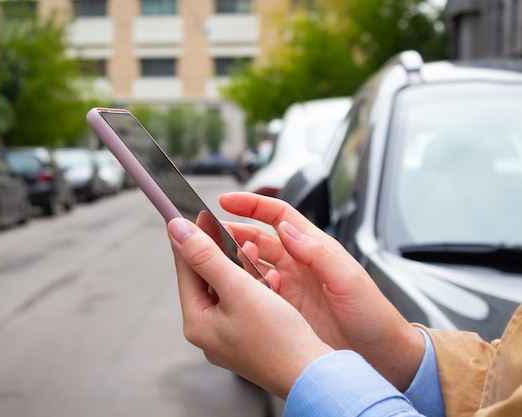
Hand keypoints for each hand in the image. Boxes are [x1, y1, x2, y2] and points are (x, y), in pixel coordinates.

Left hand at [168, 217, 332, 398]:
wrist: (313, 375)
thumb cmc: (278, 339)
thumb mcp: (238, 289)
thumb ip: (206, 256)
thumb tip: (177, 231)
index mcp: (198, 323)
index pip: (185, 270)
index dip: (191, 238)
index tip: (196, 215)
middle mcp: (209, 332)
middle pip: (206, 279)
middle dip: (219, 252)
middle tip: (225, 227)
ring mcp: (229, 337)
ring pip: (228, 289)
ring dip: (240, 266)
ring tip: (251, 250)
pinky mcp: (250, 337)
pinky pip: (245, 302)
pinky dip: (255, 286)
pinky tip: (269, 278)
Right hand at [219, 192, 424, 390]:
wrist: (382, 358)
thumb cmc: (373, 316)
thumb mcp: (348, 279)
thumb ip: (317, 253)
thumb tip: (286, 229)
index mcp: (315, 248)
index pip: (278, 216)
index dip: (252, 206)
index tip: (227, 201)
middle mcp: (298, 265)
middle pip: (258, 239)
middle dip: (233, 233)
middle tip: (209, 234)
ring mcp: (289, 288)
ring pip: (252, 266)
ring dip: (235, 262)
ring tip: (221, 263)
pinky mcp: (283, 310)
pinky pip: (256, 294)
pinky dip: (245, 290)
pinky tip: (241, 293)